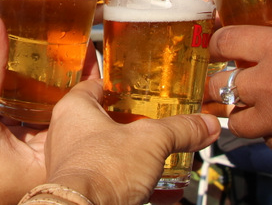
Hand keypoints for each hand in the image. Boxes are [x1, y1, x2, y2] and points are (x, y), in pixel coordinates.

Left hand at [41, 79, 220, 204]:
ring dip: (134, 155)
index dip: (118, 85)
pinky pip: (109, 178)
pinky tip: (160, 187)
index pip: (95, 85)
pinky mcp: (80, 186)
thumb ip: (180, 129)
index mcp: (74, 109)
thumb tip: (205, 124)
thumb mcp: (152, 141)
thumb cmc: (102, 171)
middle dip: (132, 125)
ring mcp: (70, 162)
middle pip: (104, 120)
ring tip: (161, 156)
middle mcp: (65, 133)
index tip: (137, 86)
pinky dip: (132, 180)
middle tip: (155, 122)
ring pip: (107, 151)